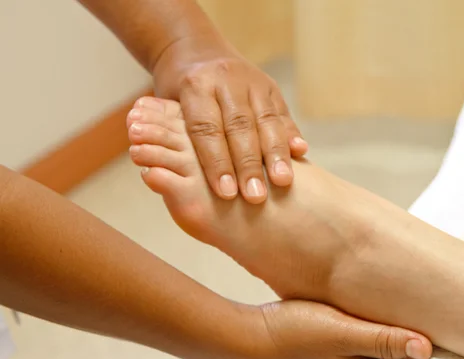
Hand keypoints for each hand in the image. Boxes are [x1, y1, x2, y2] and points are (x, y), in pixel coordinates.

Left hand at [152, 38, 307, 203]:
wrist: (196, 50)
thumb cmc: (177, 93)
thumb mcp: (165, 109)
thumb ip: (171, 136)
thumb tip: (157, 174)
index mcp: (195, 87)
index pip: (206, 129)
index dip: (216, 162)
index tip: (225, 193)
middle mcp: (225, 80)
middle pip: (239, 126)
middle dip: (249, 163)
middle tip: (255, 196)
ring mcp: (251, 81)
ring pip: (265, 118)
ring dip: (276, 152)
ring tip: (283, 181)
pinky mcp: (270, 86)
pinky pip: (281, 112)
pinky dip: (291, 133)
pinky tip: (300, 152)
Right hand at [255, 300, 431, 358]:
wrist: (248, 333)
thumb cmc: (293, 335)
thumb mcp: (340, 332)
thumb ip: (381, 338)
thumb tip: (427, 349)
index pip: (404, 351)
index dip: (425, 334)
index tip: (446, 317)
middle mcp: (352, 355)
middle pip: (391, 339)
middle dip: (409, 322)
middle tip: (432, 299)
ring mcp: (337, 342)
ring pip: (373, 326)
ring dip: (386, 313)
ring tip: (407, 291)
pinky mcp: (324, 328)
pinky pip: (355, 318)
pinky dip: (365, 308)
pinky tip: (367, 291)